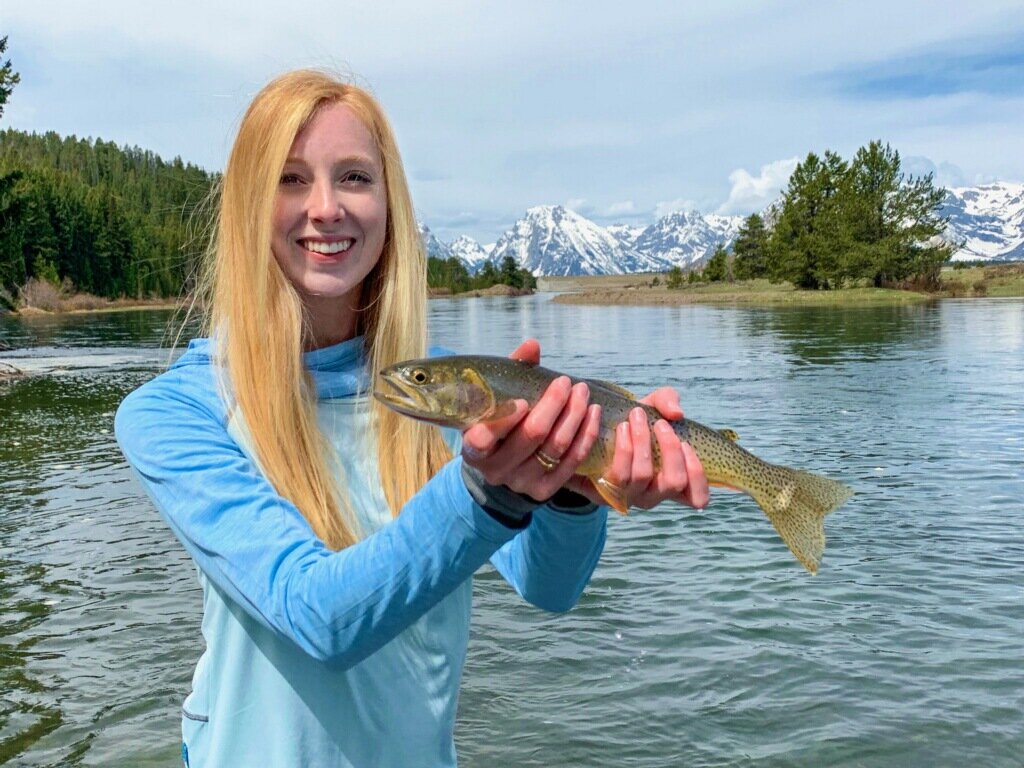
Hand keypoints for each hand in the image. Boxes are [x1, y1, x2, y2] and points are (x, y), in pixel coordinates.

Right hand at [461, 340, 601, 501]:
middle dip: (554, 405)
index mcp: (474, 449)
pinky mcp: (545, 491)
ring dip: (575, 416)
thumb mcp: (498, 397)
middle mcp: (495, 471)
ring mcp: (521, 483)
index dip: (506, 420)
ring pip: (556, 447)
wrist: (505, 461)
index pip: (483, 439)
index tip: (524, 399)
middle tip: (567, 383)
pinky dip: (586, 435)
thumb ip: (513, 371)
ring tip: (583, 393)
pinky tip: (593, 414)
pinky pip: (572, 462)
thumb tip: (532, 346)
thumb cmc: (501, 419)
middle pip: (531, 436)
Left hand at [567, 387, 708, 510]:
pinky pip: (618, 474)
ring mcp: (630, 496)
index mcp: (672, 480)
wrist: (594, 430)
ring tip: (635, 417)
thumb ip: (668, 401)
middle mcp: (654, 494)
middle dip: (670, 448)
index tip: (686, 444)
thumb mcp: (653, 406)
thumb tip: (676, 413)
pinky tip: (622, 427)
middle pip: (674, 483)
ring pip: (643, 475)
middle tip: (660, 424)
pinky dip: (623, 447)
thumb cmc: (634, 421)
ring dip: (642, 442)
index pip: (698, 498)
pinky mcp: (606, 492)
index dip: (698, 476)